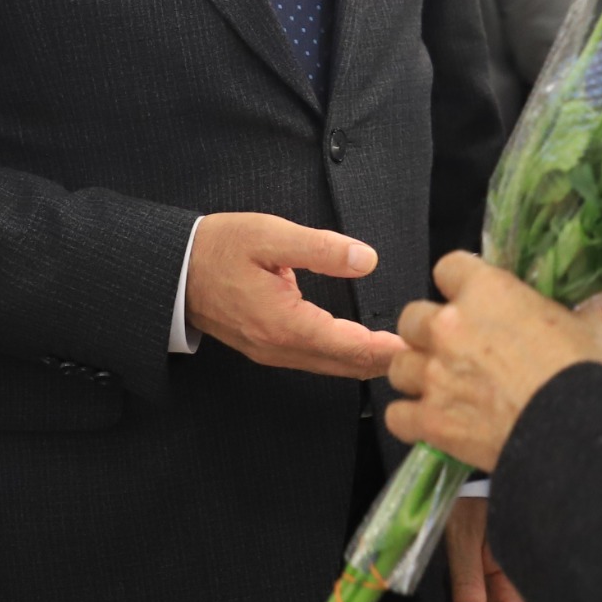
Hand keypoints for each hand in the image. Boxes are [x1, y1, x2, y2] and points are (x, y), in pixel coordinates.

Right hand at [183, 212, 402, 378]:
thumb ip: (320, 248)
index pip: (350, 347)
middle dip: (386, 360)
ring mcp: (272, 352)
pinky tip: (365, 346)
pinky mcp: (268, 347)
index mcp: (285, 324)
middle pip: (346, 365)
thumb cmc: (219, 248)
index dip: (388, 348)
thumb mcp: (269, 235)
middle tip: (428, 351)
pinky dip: (346, 357)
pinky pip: (316, 360)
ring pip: (332, 367)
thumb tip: (366, 259)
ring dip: (367, 361)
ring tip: (406, 349)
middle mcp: (281, 348)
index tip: (421, 345)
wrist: (172, 270)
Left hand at [386, 252, 601, 468]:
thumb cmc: (585, 376)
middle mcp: (450, 327)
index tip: (471, 299)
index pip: (449, 267)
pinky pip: (397, 415)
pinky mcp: (430, 421)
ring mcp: (435, 375)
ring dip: (418, 374)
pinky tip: (434, 422)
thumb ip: (570, 306)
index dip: (460, 284)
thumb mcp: (588, 324)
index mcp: (488, 292)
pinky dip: (412, 420)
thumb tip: (580, 301)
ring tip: (443, 388)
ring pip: (399, 365)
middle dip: (429, 332)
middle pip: (412, 317)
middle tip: (456, 348)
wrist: (576, 436)